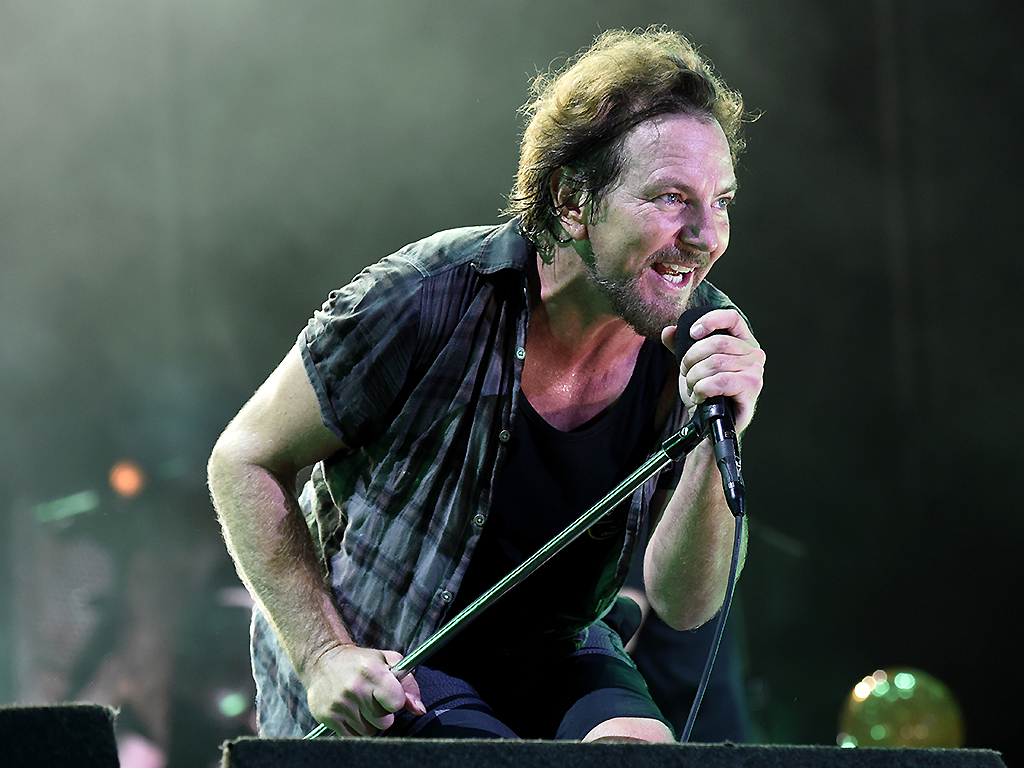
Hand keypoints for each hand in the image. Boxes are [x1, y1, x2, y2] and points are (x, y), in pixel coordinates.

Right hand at [304, 644, 425, 736]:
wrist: (322, 661)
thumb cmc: (360, 661)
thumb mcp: (387, 661)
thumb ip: (408, 683)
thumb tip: (419, 709)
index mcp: (372, 671)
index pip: (397, 702)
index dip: (396, 701)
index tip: (389, 695)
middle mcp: (355, 688)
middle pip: (385, 721)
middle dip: (382, 713)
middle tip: (373, 698)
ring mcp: (340, 704)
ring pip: (370, 731)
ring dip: (369, 722)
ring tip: (361, 704)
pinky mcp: (327, 717)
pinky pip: (353, 737)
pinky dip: (355, 728)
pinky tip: (351, 712)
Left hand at [660, 308, 763, 433]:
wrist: (713, 422)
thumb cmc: (708, 392)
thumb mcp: (692, 365)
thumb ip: (680, 346)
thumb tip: (668, 331)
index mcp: (743, 341)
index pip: (731, 318)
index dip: (710, 320)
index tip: (692, 333)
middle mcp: (753, 353)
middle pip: (717, 343)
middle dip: (692, 358)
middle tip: (686, 372)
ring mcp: (755, 370)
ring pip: (715, 363)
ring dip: (694, 377)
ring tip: (692, 387)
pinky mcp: (751, 387)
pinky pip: (720, 381)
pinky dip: (702, 389)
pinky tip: (699, 396)